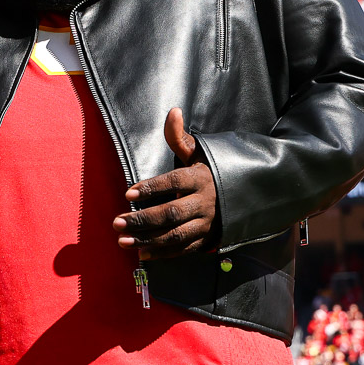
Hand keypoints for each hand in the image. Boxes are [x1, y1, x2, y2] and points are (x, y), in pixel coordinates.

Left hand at [112, 108, 219, 259]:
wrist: (247, 196)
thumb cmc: (211, 171)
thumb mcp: (199, 153)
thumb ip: (179, 137)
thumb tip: (173, 111)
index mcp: (200, 178)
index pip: (174, 182)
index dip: (152, 187)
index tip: (128, 192)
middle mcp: (204, 202)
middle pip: (171, 213)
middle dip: (142, 219)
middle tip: (116, 222)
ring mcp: (206, 223)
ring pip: (175, 235)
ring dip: (147, 240)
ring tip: (122, 241)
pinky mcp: (207, 239)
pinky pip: (184, 249)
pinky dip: (163, 253)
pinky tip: (141, 253)